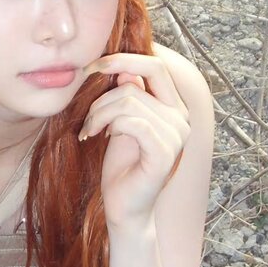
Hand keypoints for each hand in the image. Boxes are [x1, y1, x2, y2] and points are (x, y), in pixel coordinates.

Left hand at [79, 53, 190, 228]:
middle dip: (107, 85)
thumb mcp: (120, 121)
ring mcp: (176, 136)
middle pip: (141, 78)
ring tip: (90, 129)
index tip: (93, 66)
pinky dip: (107, 125)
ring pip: (129, 100)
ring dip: (99, 112)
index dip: (123, 59)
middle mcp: (180, 118)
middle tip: (87, 106)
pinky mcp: (165, 153)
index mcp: (173, 107)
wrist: (124, 207)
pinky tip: (97, 136)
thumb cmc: (121, 165)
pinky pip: (133, 122)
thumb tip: (122, 66)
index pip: (155, 66)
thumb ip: (127, 95)